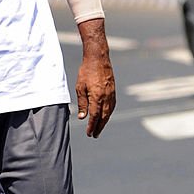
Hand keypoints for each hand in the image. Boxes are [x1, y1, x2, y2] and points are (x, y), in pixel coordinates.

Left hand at [76, 19, 116, 137]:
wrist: (98, 58)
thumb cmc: (86, 72)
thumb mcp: (80, 88)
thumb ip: (82, 103)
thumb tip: (82, 117)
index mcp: (97, 97)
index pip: (94, 116)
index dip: (92, 126)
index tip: (89, 134)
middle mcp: (106, 97)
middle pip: (103, 117)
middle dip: (99, 127)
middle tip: (94, 135)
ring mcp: (111, 94)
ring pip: (109, 112)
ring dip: (104, 122)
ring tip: (99, 128)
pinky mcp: (113, 90)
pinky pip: (112, 106)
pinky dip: (109, 113)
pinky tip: (105, 116)